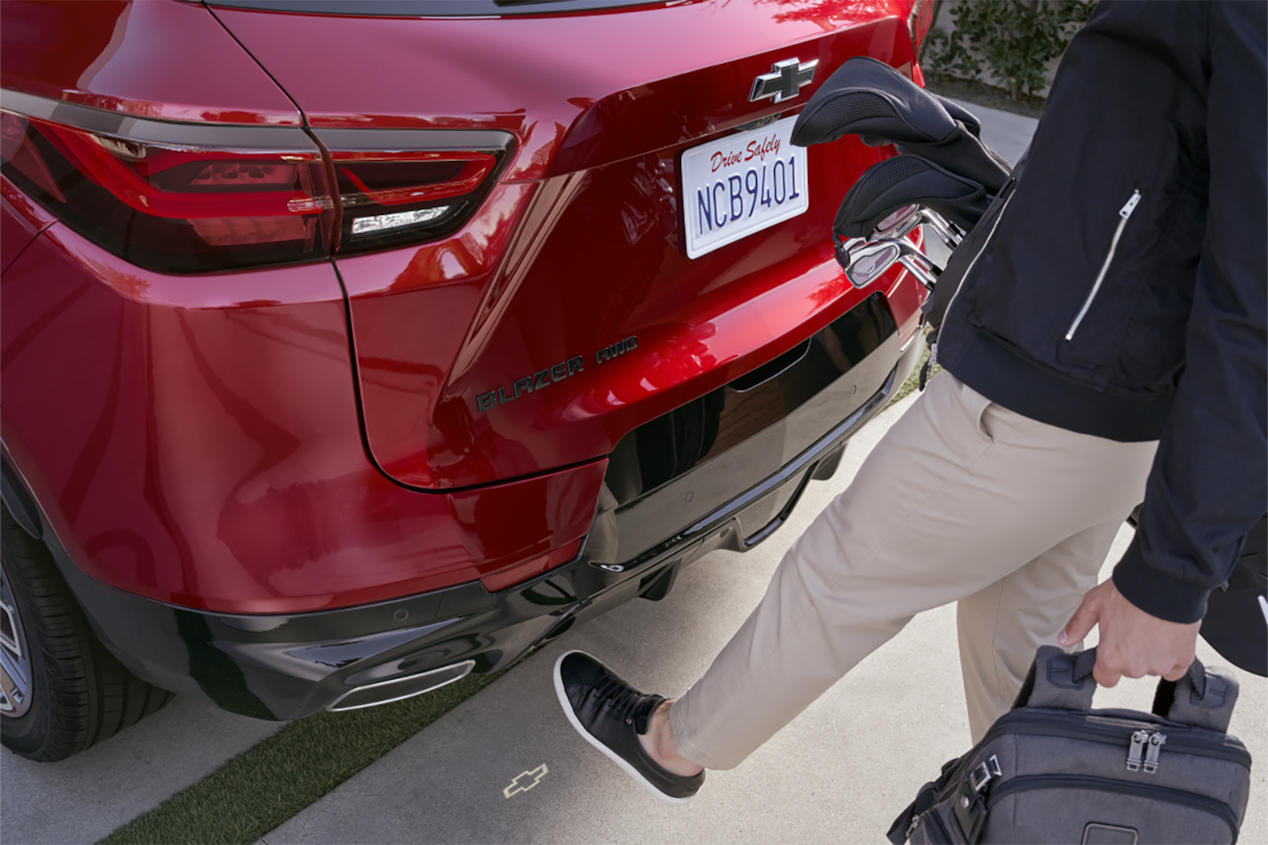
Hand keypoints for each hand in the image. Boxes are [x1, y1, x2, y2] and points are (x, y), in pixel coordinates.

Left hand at [1058, 580, 1200, 686]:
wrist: (1164, 582)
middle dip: (1129, 655)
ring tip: (1151, 629)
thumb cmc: (1129, 591)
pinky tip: (1167, 637)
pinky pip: (1175, 668)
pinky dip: (1172, 657)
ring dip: (1151, 655)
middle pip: (1129, 670)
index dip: (1106, 666)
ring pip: (1152, 667)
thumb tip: (1064, 639)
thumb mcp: (1093, 603)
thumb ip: (1078, 625)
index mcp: (1111, 657)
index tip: (1110, 653)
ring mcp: (1160, 666)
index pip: (1104, 678)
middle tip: (1132, 630)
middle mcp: (1135, 667)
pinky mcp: (1182, 661)